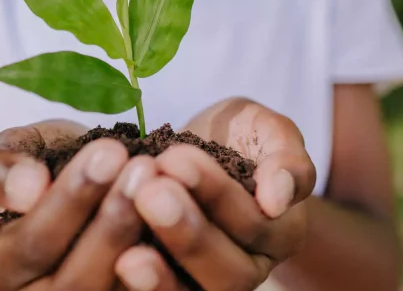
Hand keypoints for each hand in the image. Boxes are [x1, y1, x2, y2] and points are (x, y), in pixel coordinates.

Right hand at [0, 120, 154, 289]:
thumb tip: (27, 190)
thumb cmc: (49, 167)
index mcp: (0, 268)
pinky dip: (171, 269)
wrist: (91, 191)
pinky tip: (190, 219)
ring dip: (144, 241)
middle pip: (74, 282)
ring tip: (166, 190)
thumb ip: (3, 166)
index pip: (33, 244)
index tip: (110, 151)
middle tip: (145, 169)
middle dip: (112, 223)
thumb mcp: (19, 152)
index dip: (71, 199)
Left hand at [115, 98, 316, 290]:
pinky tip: (118, 260)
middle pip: (229, 272)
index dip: (216, 193)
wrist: (187, 154)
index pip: (255, 223)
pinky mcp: (171, 285)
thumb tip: (279, 199)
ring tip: (129, 245)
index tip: (175, 158)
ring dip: (162, 273)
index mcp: (282, 232)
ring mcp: (207, 284)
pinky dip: (141, 284)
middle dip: (188, 233)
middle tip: (150, 191)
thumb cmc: (230, 135)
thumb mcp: (261, 127)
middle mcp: (249, 268)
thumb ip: (284, 155)